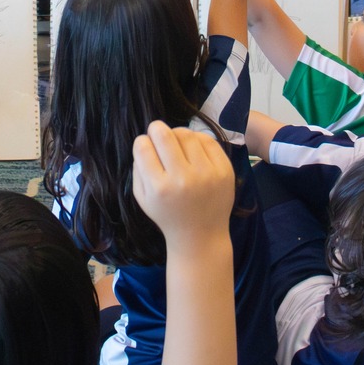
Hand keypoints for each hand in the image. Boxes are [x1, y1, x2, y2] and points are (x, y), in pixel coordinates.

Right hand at [131, 120, 233, 244]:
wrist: (201, 235)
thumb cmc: (168, 215)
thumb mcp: (143, 199)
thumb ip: (138, 170)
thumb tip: (144, 141)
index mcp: (160, 188)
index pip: (143, 148)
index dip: (141, 142)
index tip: (145, 145)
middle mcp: (183, 180)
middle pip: (165, 136)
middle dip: (156, 128)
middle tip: (157, 131)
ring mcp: (206, 174)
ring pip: (187, 134)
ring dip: (177, 132)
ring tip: (175, 140)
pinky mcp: (224, 171)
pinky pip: (208, 140)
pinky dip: (197, 138)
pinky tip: (192, 146)